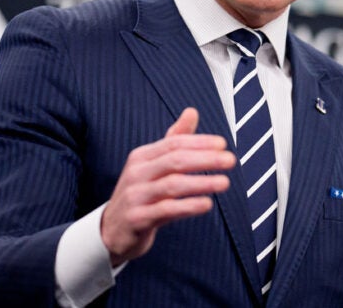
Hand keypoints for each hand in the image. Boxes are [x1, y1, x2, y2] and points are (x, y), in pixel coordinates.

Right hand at [101, 108, 235, 265]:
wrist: (112, 231)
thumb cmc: (140, 194)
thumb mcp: (152, 166)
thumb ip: (174, 140)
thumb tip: (192, 111)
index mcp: (142, 156)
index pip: (174, 144)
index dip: (199, 142)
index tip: (223, 144)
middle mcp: (137, 173)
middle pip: (175, 161)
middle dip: (205, 159)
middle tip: (230, 160)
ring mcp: (135, 196)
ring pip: (172, 185)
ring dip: (202, 183)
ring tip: (225, 182)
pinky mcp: (137, 219)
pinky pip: (166, 210)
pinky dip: (188, 206)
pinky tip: (207, 204)